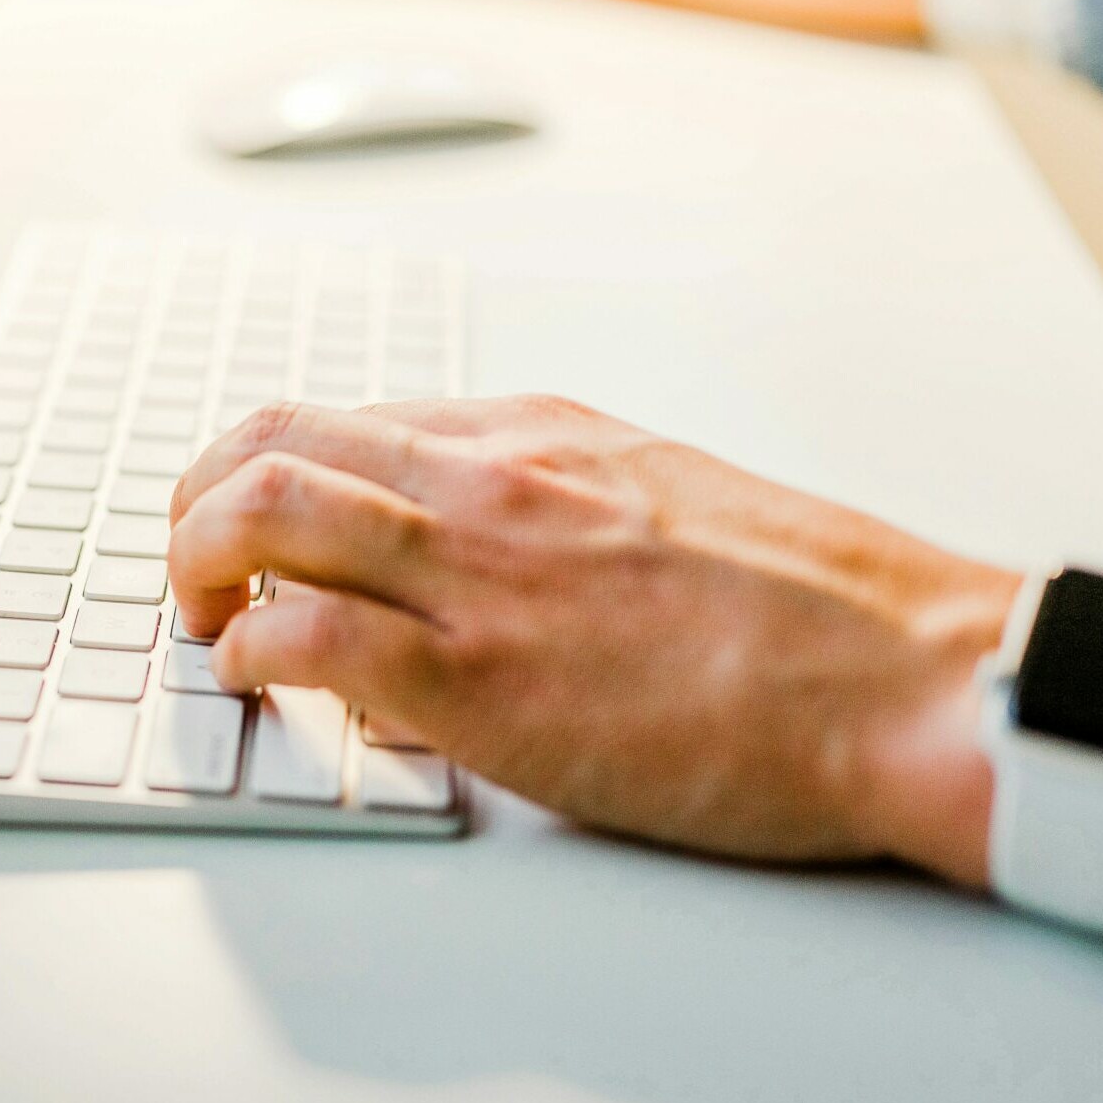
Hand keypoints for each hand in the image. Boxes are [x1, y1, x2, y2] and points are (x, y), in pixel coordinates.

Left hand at [167, 396, 1018, 878]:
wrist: (912, 677)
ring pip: (263, 512)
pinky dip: (248, 655)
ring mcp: (478, 571)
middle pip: (273, 440)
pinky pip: (303, 640)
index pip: (345, 419)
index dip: (266, 468)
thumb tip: (467, 562)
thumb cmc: (817, 609)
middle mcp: (489, 477)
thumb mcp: (667, 507)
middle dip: (197, 497)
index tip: (249, 518)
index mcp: (537, 433)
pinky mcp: (479, 678)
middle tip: (190, 559)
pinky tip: (257, 684)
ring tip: (198, 614)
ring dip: (195, 562)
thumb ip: (553, 517)